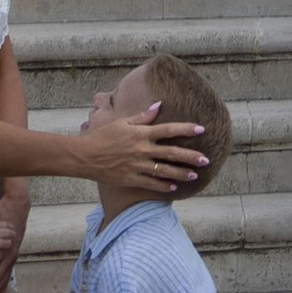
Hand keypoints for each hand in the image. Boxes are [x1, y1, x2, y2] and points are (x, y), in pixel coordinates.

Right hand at [76, 91, 208, 197]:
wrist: (85, 156)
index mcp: (141, 133)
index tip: (201, 129)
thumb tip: (158, 105)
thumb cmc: (103, 136)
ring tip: (195, 174)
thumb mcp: (122, 121)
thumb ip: (142, 116)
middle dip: (190, 156)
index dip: (186, 129)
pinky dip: (164, 185)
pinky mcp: (131, 179)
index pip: (169, 129)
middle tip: (206, 159)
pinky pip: (151, 184)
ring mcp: (137, 166)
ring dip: (181, 172)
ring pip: (165, 170)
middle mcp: (142, 149)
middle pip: (171, 152)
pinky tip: (175, 187)